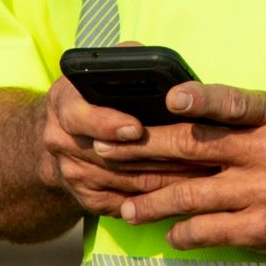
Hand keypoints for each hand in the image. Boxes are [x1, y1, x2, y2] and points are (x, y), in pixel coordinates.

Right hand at [39, 74, 199, 219]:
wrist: (67, 137)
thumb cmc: (97, 95)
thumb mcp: (102, 71)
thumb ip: (124, 61)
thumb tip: (153, 62)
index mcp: (63, 103)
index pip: (79, 116)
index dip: (108, 123)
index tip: (136, 127)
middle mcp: (60, 141)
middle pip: (110, 155)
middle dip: (156, 154)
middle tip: (194, 151)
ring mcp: (73, 174)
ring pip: (126, 182)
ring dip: (167, 179)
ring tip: (204, 170)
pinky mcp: (88, 200)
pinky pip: (129, 204)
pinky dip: (160, 199)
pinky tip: (188, 190)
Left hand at [90, 83, 265, 255]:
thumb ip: (240, 121)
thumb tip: (175, 119)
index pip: (232, 102)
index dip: (199, 100)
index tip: (167, 99)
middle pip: (193, 147)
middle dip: (142, 148)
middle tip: (105, 148)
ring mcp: (264, 192)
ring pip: (191, 195)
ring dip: (150, 200)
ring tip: (124, 205)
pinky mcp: (262, 229)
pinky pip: (208, 230)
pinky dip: (182, 232)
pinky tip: (167, 233)